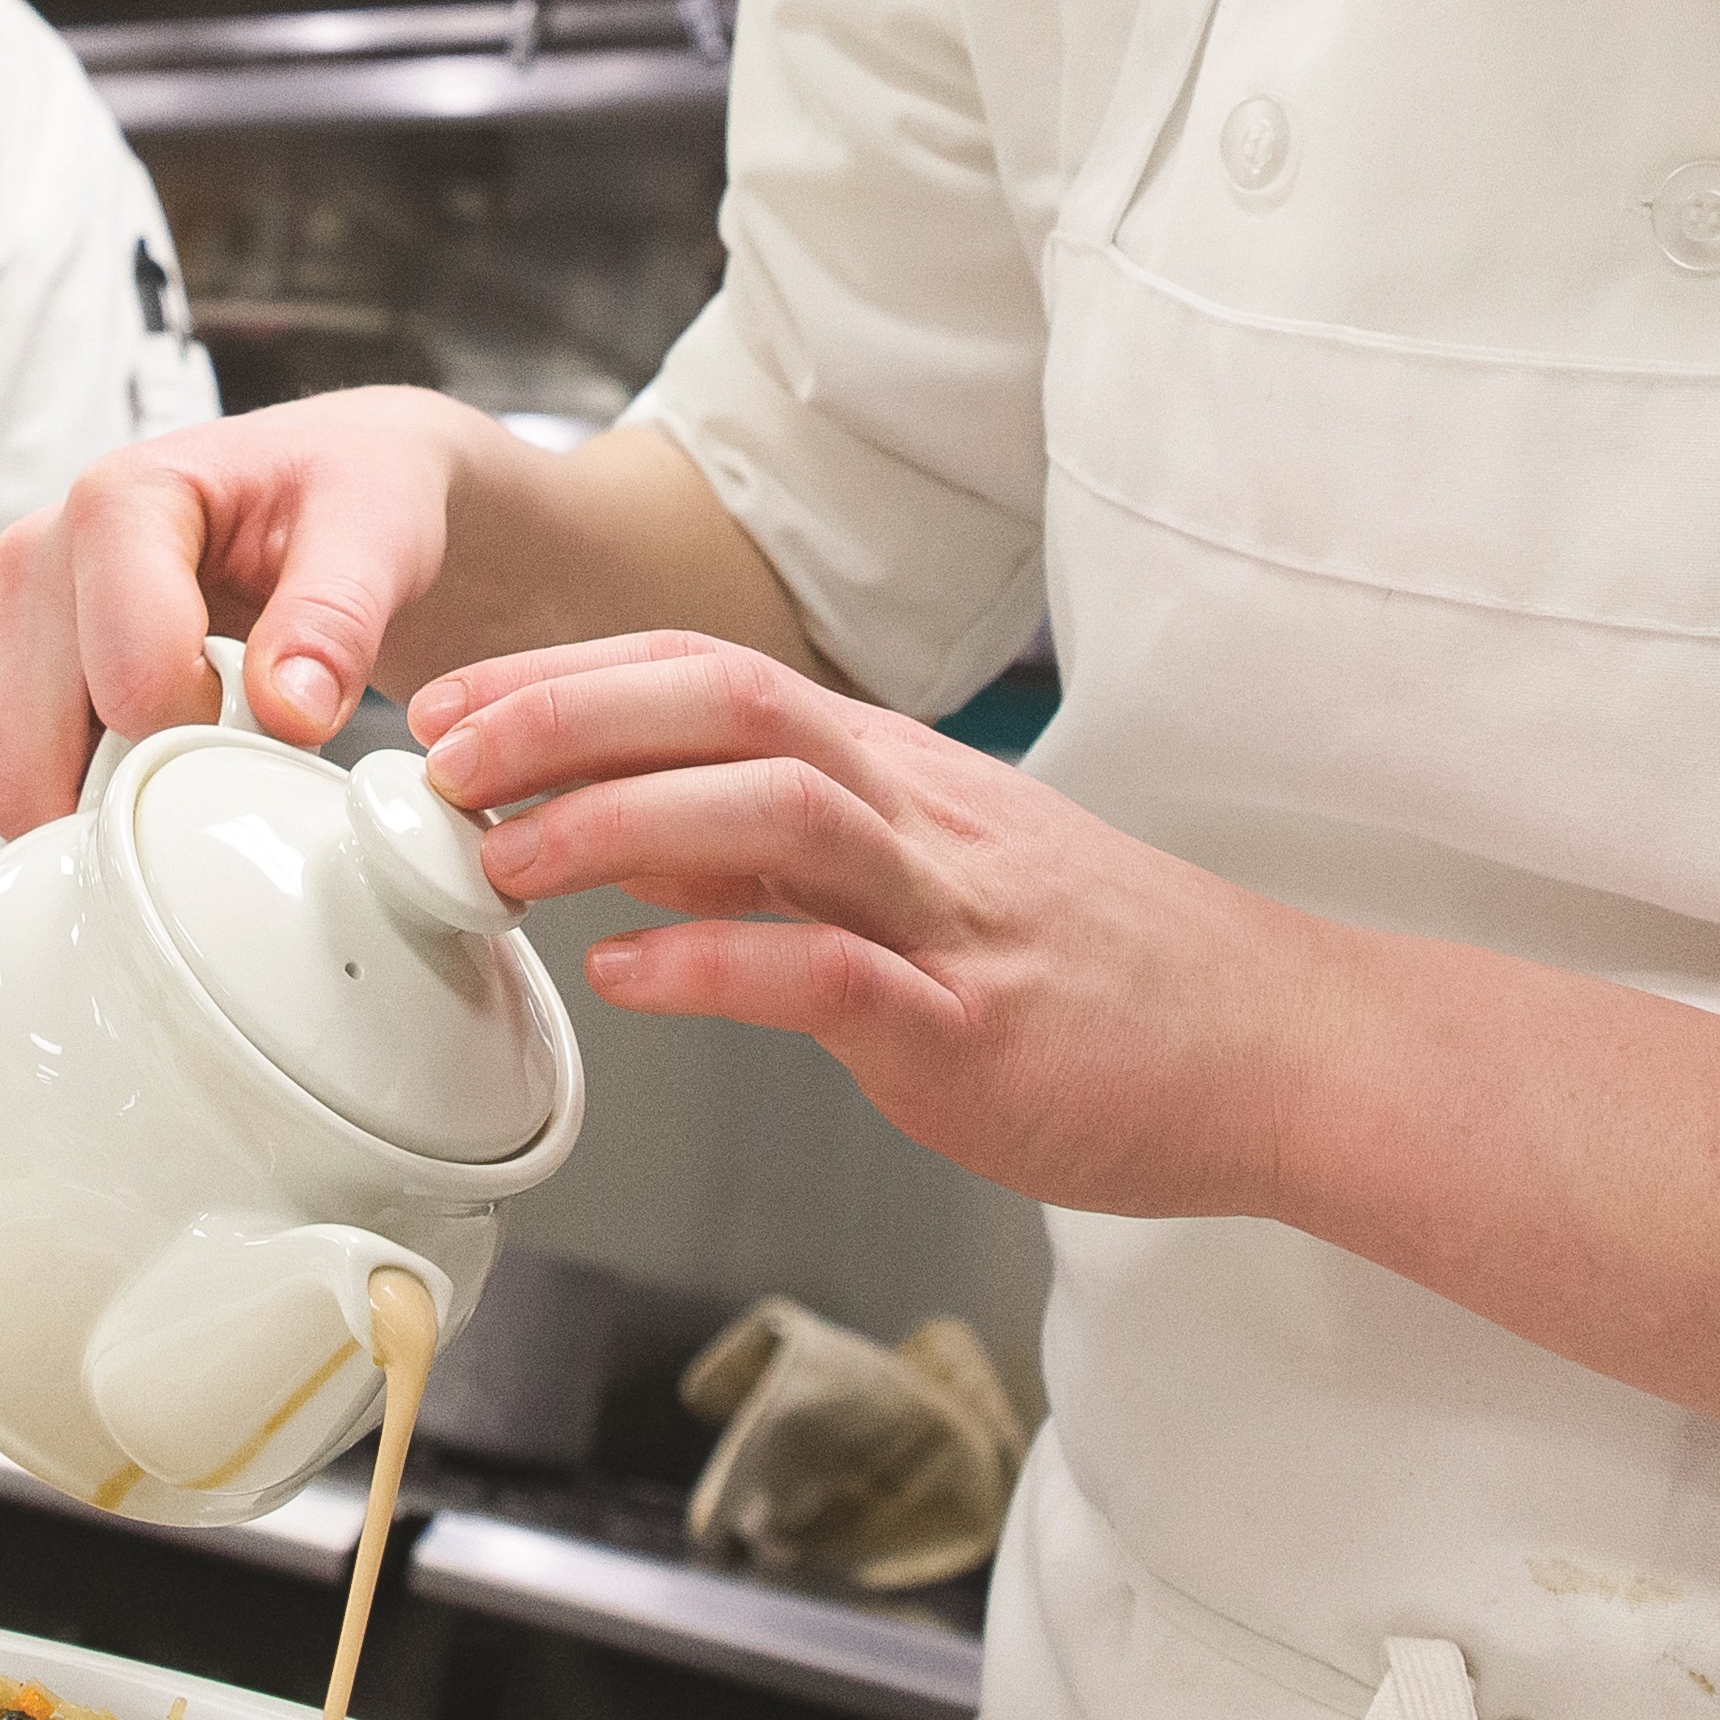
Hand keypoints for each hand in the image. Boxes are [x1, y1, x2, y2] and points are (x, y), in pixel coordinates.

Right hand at [0, 388, 501, 831]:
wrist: (329, 479)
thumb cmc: (348, 486)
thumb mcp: (378, 526)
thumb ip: (335, 617)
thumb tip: (288, 712)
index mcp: (117, 502)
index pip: (133, 683)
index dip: (212, 741)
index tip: (278, 725)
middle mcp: (39, 555)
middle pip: (37, 755)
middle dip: (137, 797)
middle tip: (234, 769)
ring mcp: (21, 617)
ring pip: (20, 783)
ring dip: (109, 809)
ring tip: (203, 761)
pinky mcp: (24, 669)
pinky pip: (34, 781)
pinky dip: (97, 802)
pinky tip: (166, 763)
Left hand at [412, 632, 1310, 1221]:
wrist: (1281, 1045)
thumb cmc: (1103, 973)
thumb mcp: (924, 882)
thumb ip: (775, 861)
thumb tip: (626, 844)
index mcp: (895, 773)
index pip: (710, 674)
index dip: (568, 676)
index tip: (453, 701)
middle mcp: (917, 814)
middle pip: (725, 703)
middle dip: (563, 712)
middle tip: (439, 755)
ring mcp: (947, 912)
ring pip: (770, 811)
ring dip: (615, 822)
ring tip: (501, 860)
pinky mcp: (972, 1023)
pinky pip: (826, 972)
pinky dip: (713, 966)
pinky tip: (624, 982)